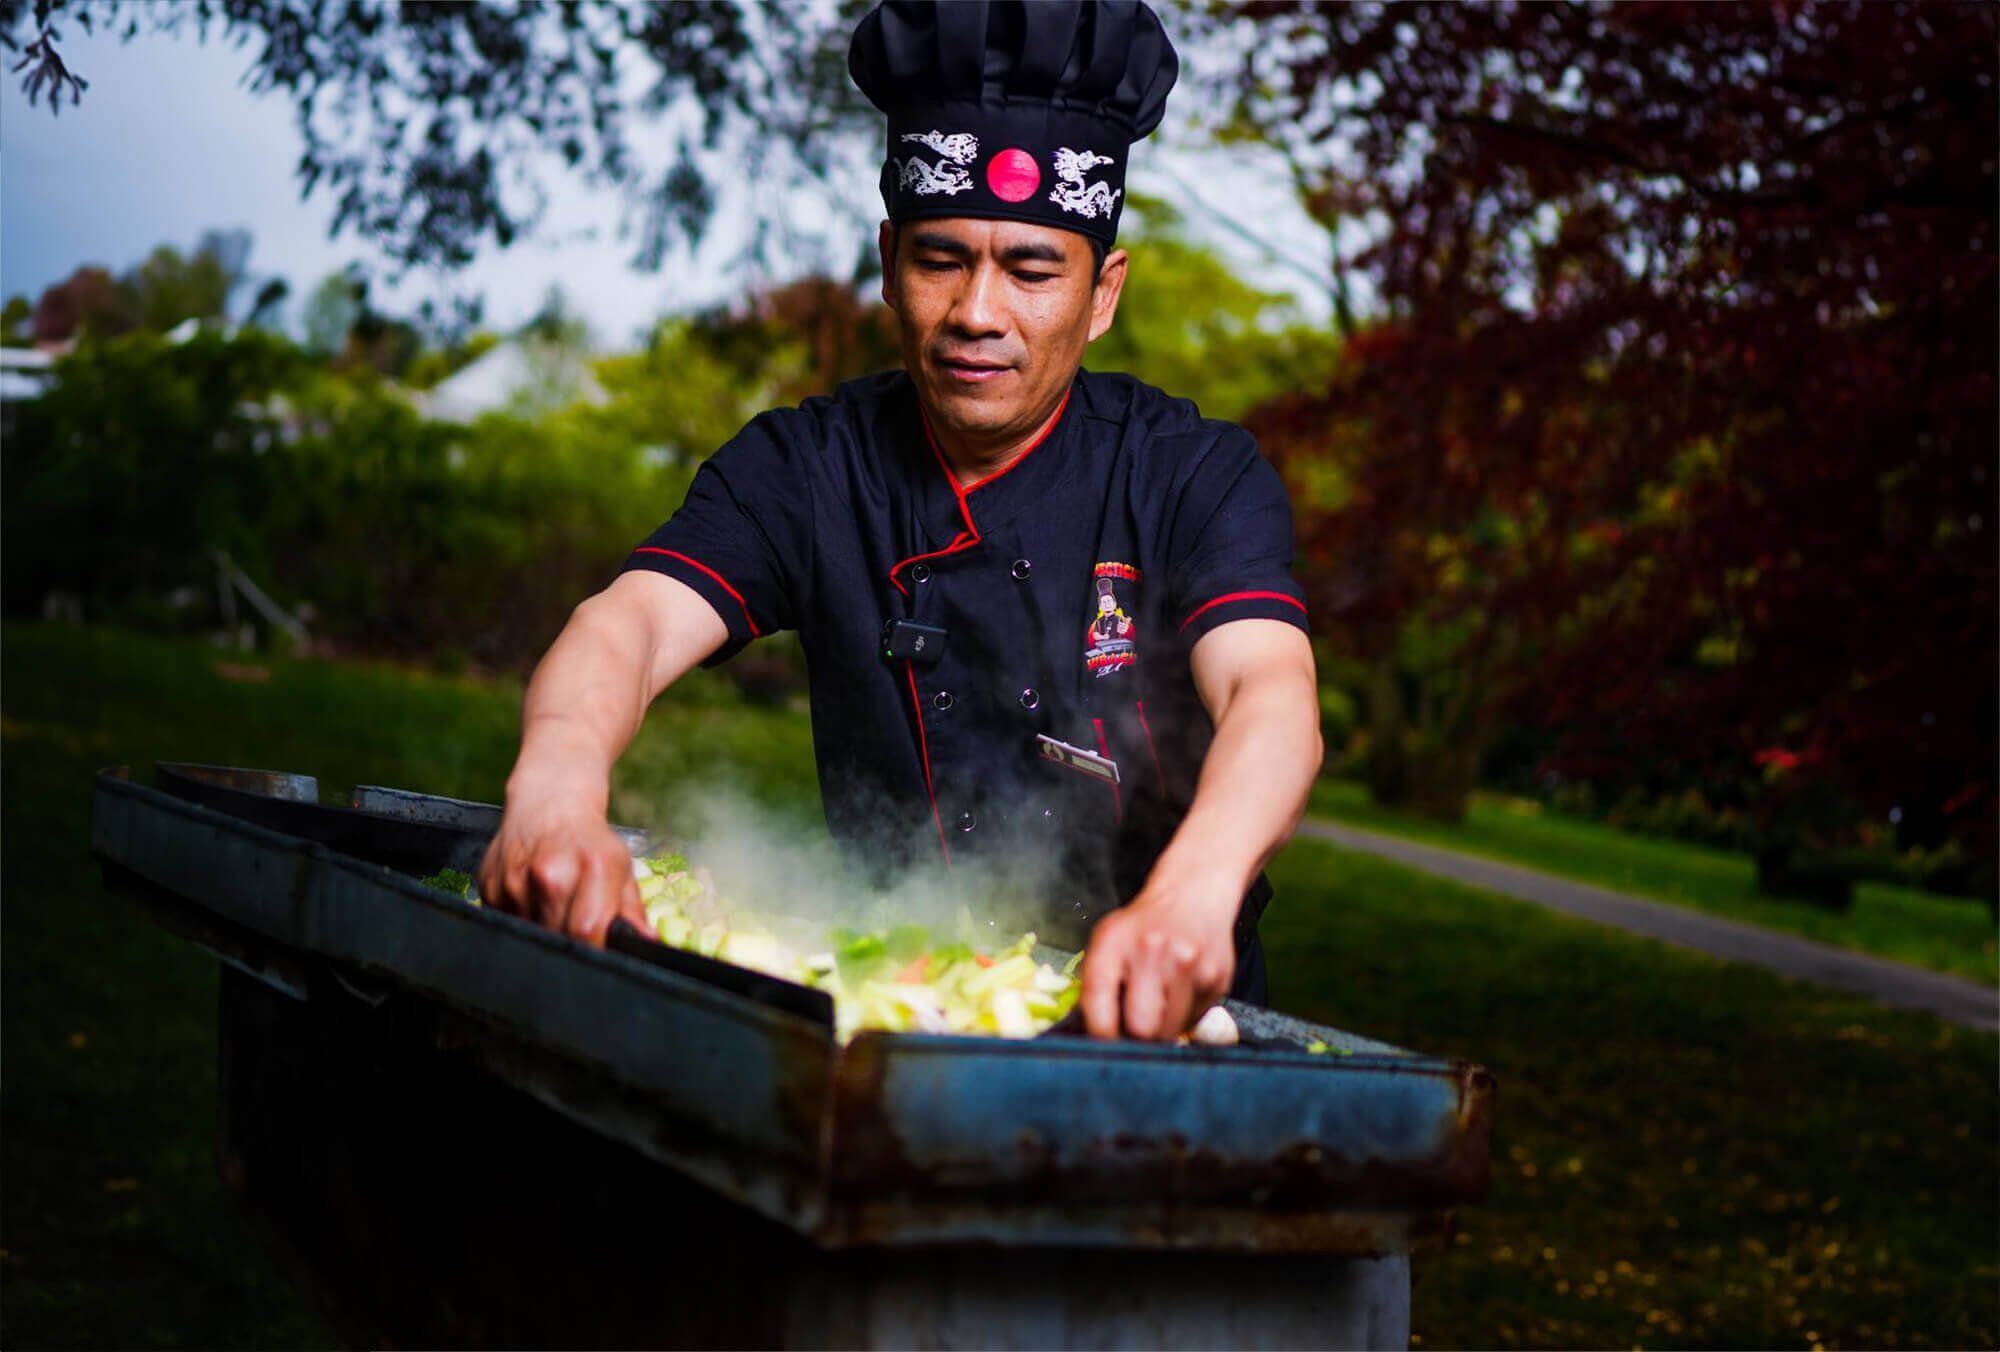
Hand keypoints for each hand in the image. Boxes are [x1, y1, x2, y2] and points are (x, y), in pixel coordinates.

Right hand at [475, 771, 648, 946]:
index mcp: (592, 866)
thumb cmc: (589, 839)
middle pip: (557, 939)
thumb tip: (645, 943)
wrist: (548, 801)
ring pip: (530, 935)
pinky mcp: (489, 887)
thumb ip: (632, 910)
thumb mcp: (621, 867)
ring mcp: (515, 880)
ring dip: (544, 933)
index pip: (586, 932)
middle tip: (577, 931)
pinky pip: (507, 923)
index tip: (596, 952)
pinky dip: (522, 921)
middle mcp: (550, 873)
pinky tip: (533, 900)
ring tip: (555, 909)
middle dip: (570, 945)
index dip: (592, 950)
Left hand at [1078, 872, 1238, 1040]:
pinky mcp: (1216, 979)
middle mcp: (1152, 952)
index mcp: (1114, 944)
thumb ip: (1095, 986)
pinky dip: (1182, 1017)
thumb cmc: (1143, 925)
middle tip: (1132, 1031)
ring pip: (1170, 1031)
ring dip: (1161, 1030)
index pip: (1100, 1010)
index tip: (1103, 1042)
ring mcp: (1189, 967)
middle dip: (1135, 1039)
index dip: (1100, 1037)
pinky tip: (1178, 992)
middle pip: (1141, 1029)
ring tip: (1156, 1006)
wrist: (1193, 895)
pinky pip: (1193, 1021)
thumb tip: (1087, 1036)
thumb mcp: (1108, 942)